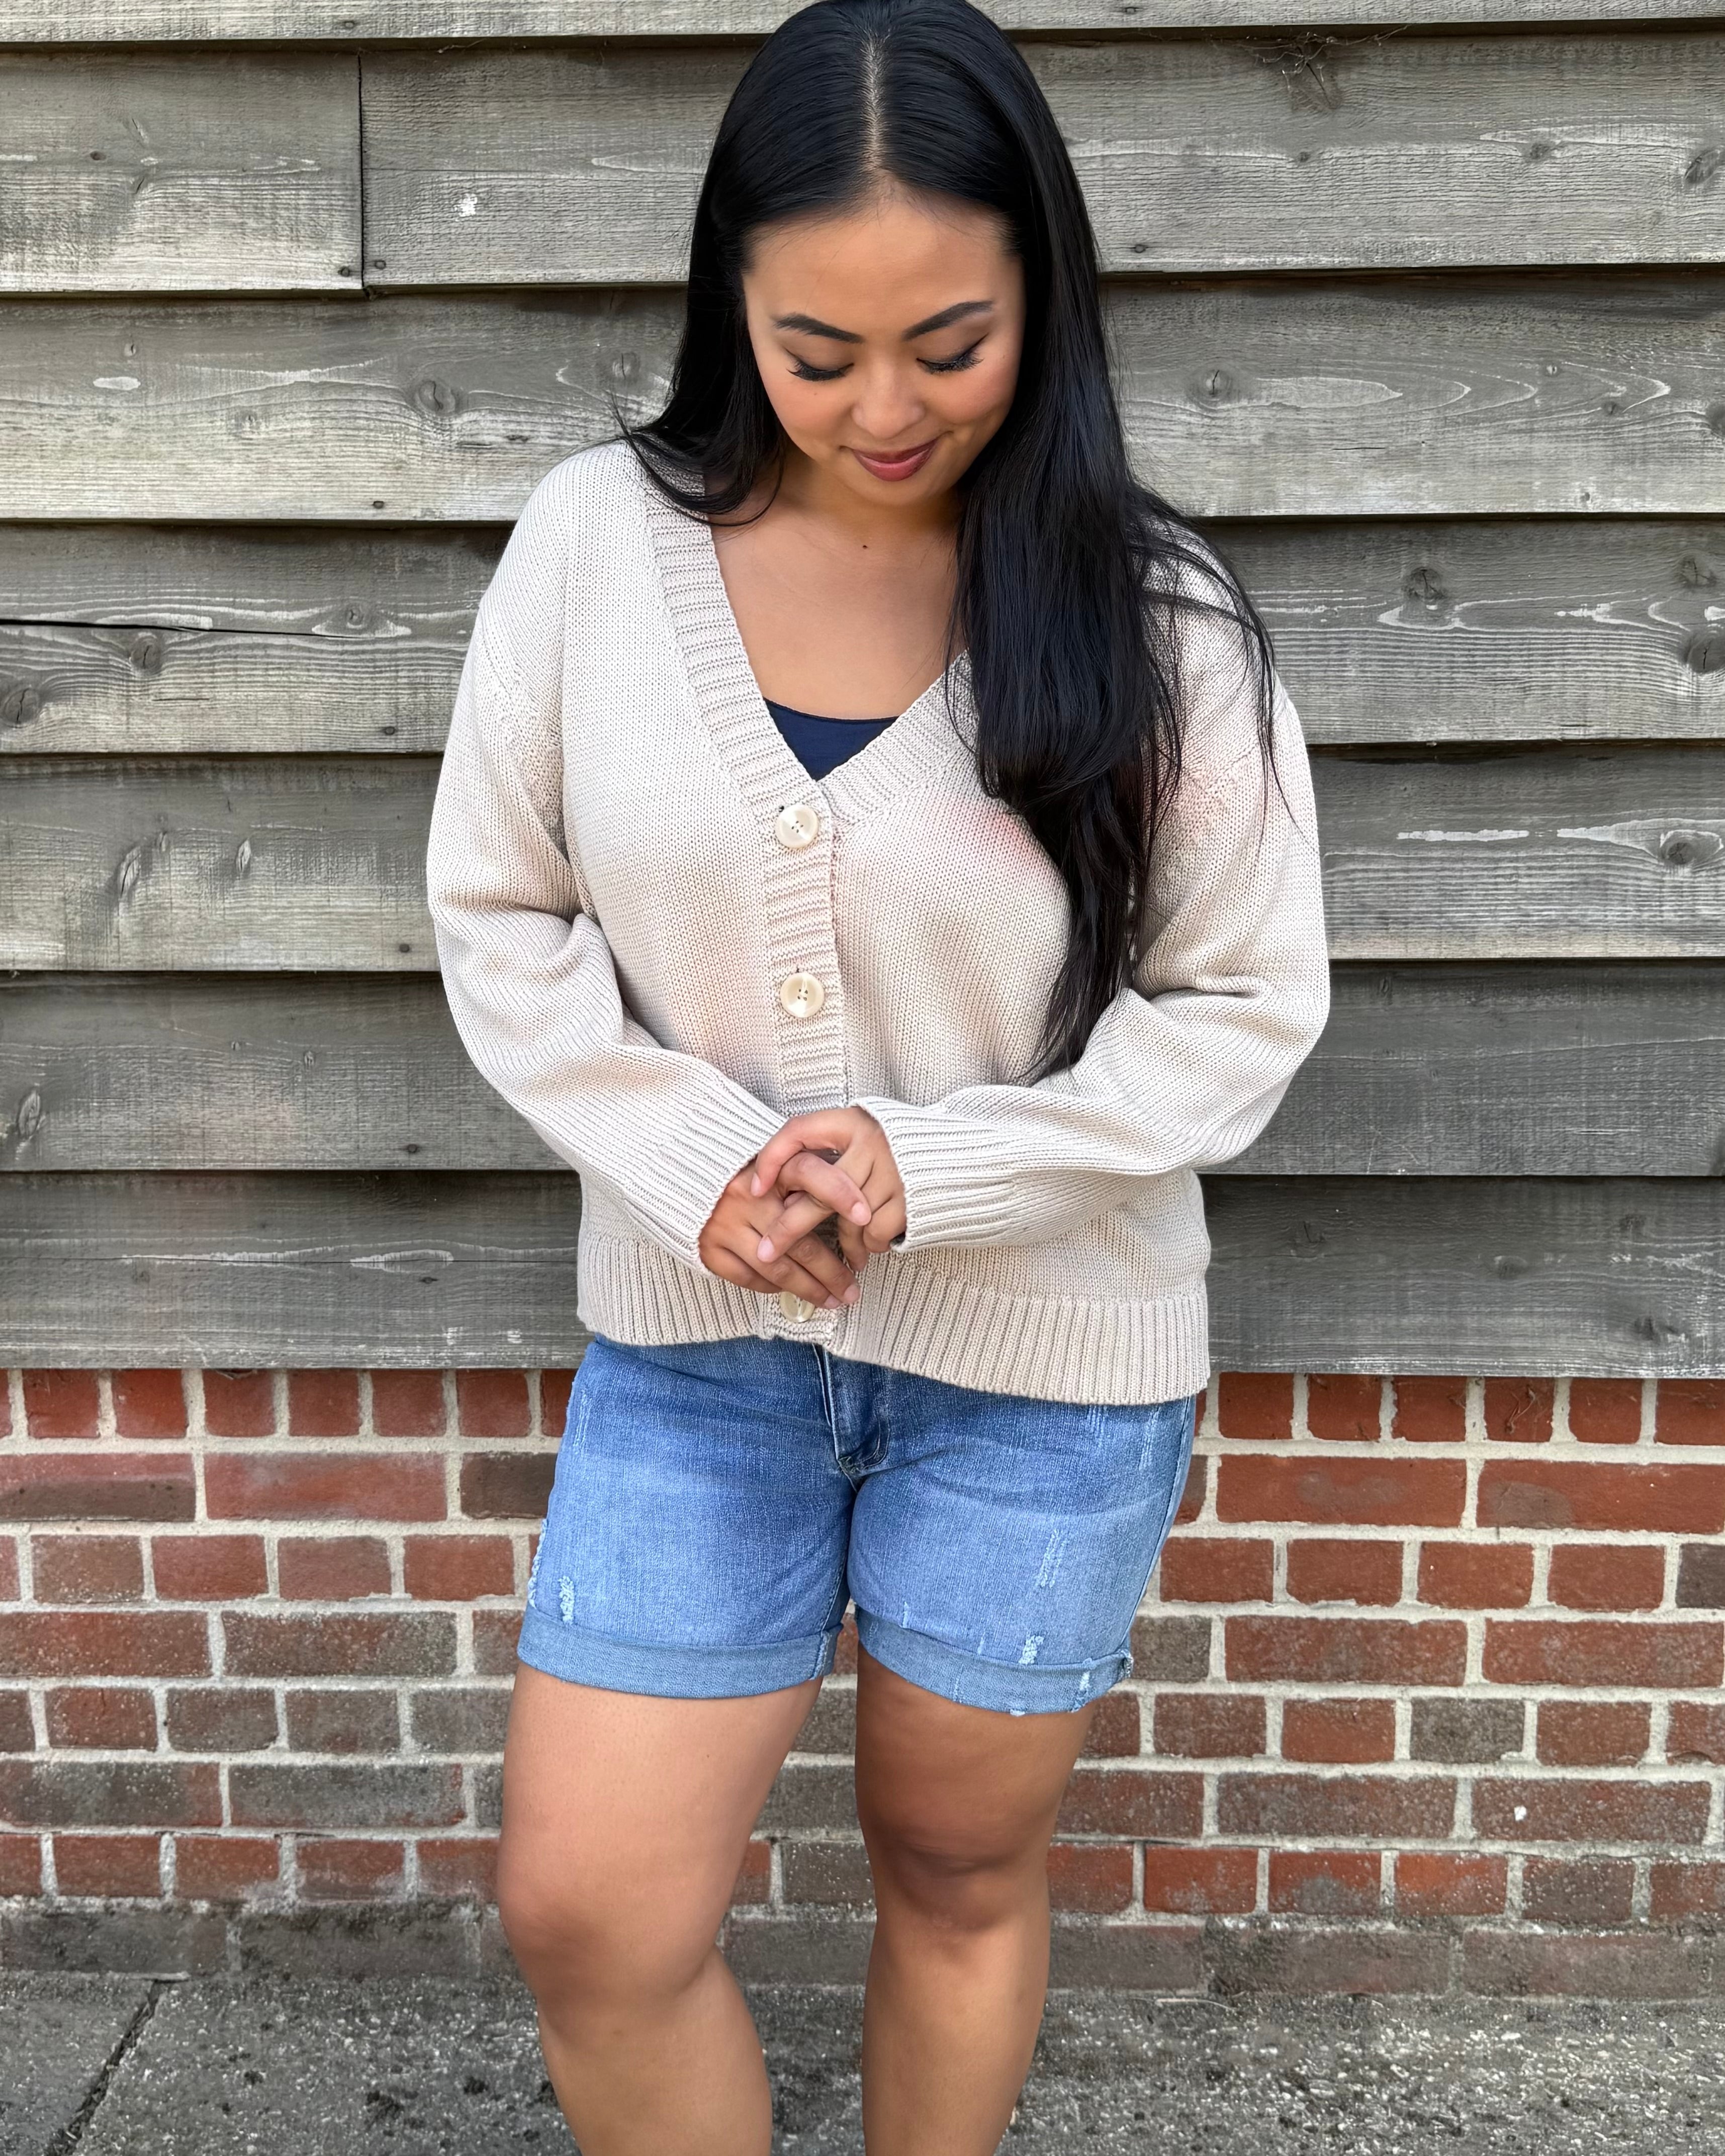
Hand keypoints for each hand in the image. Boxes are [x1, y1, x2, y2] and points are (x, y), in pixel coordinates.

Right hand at [697, 1149, 871, 1309]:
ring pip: (778, 1267)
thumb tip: (853, 1210)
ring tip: (833, 1300)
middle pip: (800, 1240)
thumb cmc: (746, 1176)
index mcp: (769, 1169)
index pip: (810, 1173)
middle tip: (853, 1289)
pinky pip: (751, 1278)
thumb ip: (806, 1181)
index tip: (866, 1216)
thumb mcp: (777, 1166)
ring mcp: (725, 1224)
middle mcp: (746, 1196)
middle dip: (832, 1271)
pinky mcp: (710, 1249)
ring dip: (810, 1289)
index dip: (841, 1193)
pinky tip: (792, 1291)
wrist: (685, 1180)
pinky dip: (774, 1288)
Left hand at [749, 1108, 906, 1271]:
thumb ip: (828, 1156)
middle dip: (789, 1228)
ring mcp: (893, 1170)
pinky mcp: (911, 1198)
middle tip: (767, 1253)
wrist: (957, 1159)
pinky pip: (875, 1231)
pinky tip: (872, 1247)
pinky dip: (870, 1245)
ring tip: (846, 1258)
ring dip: (844, 1244)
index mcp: (852, 1122)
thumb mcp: (862, 1138)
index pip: (799, 1130)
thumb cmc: (898, 1152)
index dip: (771, 1158)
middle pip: (819, 1192)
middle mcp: (872, 1142)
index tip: (753, 1188)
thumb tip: (779, 1194)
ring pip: (848, 1220)